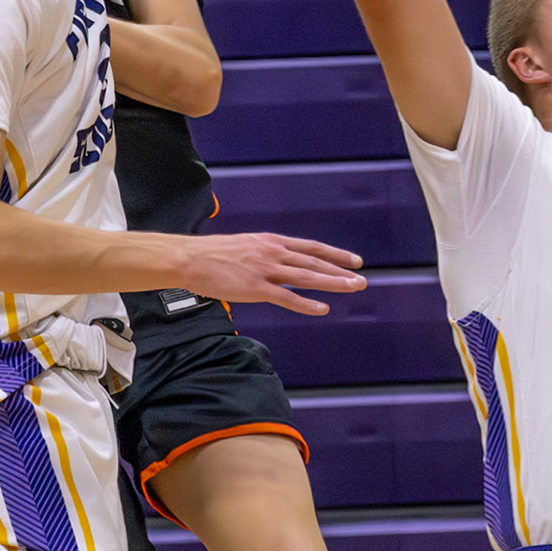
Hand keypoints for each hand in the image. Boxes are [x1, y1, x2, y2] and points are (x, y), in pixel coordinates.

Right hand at [179, 232, 363, 314]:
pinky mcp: (255, 288)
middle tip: (362, 279)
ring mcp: (265, 270)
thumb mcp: (245, 245)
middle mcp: (273, 253)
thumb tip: (277, 260)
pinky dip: (306, 304)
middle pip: (315, 263)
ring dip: (332, 283)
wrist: (190, 258)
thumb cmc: (213, 254)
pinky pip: (286, 297)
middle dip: (341, 271)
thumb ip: (264, 252)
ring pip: (307, 277)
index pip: (311, 248)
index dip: (335, 254)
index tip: (354, 260)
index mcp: (272, 241)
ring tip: (353, 288)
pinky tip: (322, 309)